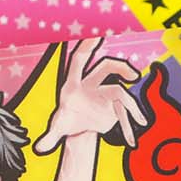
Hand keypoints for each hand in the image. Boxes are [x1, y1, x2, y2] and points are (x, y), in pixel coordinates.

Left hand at [33, 37, 144, 153]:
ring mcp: (105, 92)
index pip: (79, 60)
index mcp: (74, 83)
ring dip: (131, 107)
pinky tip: (131, 140)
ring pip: (120, 93)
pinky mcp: (114, 104)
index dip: (86, 45)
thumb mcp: (58, 127)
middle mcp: (92, 83)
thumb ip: (50, 136)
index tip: (97, 32)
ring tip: (140, 121)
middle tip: (134, 76)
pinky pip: (124, 112)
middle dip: (120, 68)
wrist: (79, 128)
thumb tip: (40, 148)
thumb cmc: (66, 120)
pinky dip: (128, 126)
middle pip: (107, 68)